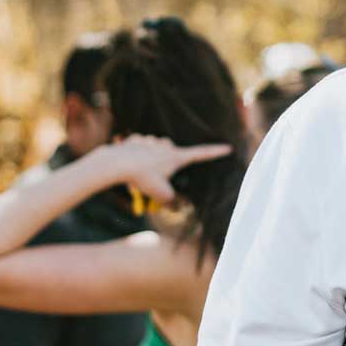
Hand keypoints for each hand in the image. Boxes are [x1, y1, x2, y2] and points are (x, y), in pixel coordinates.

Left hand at [103, 135, 232, 206]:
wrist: (117, 164)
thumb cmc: (143, 178)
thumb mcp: (161, 196)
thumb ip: (172, 202)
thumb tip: (173, 205)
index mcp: (176, 157)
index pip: (202, 154)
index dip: (216, 152)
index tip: (228, 148)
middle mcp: (165, 146)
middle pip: (172, 152)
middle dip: (166, 163)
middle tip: (156, 177)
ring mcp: (150, 140)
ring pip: (154, 148)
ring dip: (150, 158)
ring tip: (140, 171)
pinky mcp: (134, 139)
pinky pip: (139, 146)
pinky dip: (136, 154)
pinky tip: (129, 162)